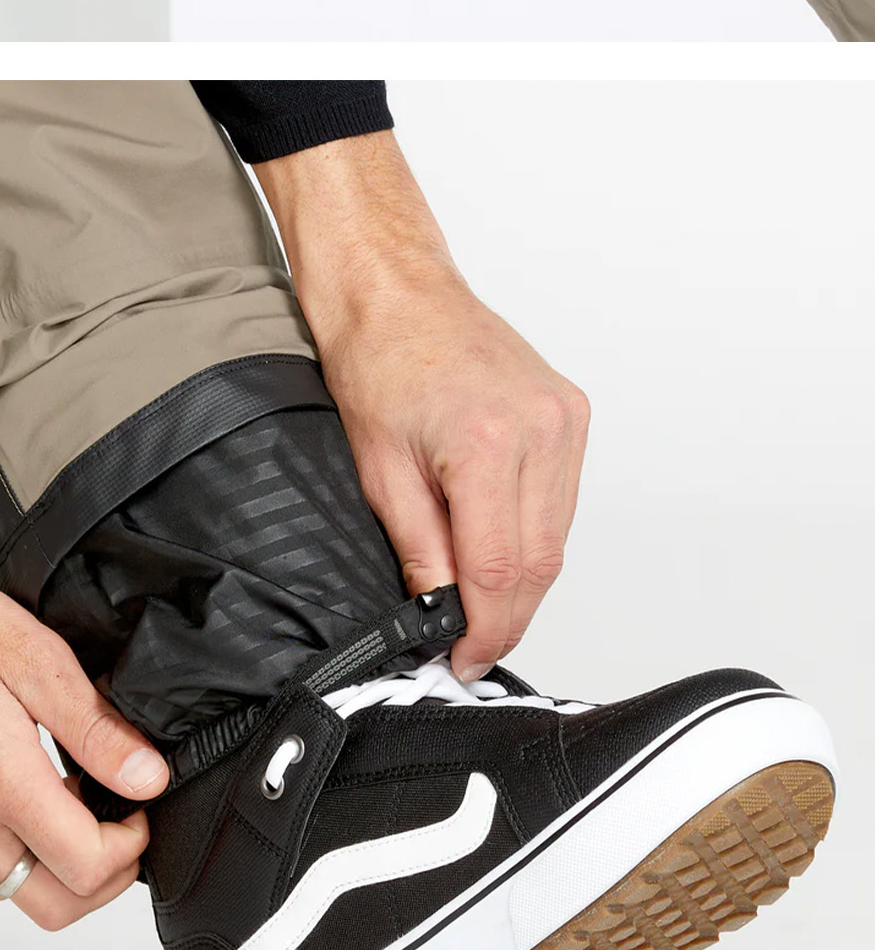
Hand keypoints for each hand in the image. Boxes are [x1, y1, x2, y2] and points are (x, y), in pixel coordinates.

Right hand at [0, 576, 167, 926]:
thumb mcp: (33, 657)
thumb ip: (94, 727)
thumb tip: (146, 779)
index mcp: (0, 778)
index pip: (85, 866)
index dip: (128, 846)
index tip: (136, 808)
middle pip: (56, 906)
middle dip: (104, 877)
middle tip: (117, 826)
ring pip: (18, 896)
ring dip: (60, 872)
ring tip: (72, 811)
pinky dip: (20, 859)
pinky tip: (28, 809)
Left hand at [253, 136, 589, 671]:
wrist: (396, 290)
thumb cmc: (378, 358)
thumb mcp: (380, 472)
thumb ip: (421, 551)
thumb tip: (442, 614)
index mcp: (486, 442)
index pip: (499, 569)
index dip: (484, 628)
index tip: (464, 658)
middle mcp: (539, 428)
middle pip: (539, 561)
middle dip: (506, 616)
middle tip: (471, 647)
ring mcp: (563, 419)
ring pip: (557, 537)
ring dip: (522, 580)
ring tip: (481, 604)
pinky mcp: (571, 414)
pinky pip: (562, 501)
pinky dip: (534, 536)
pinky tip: (501, 549)